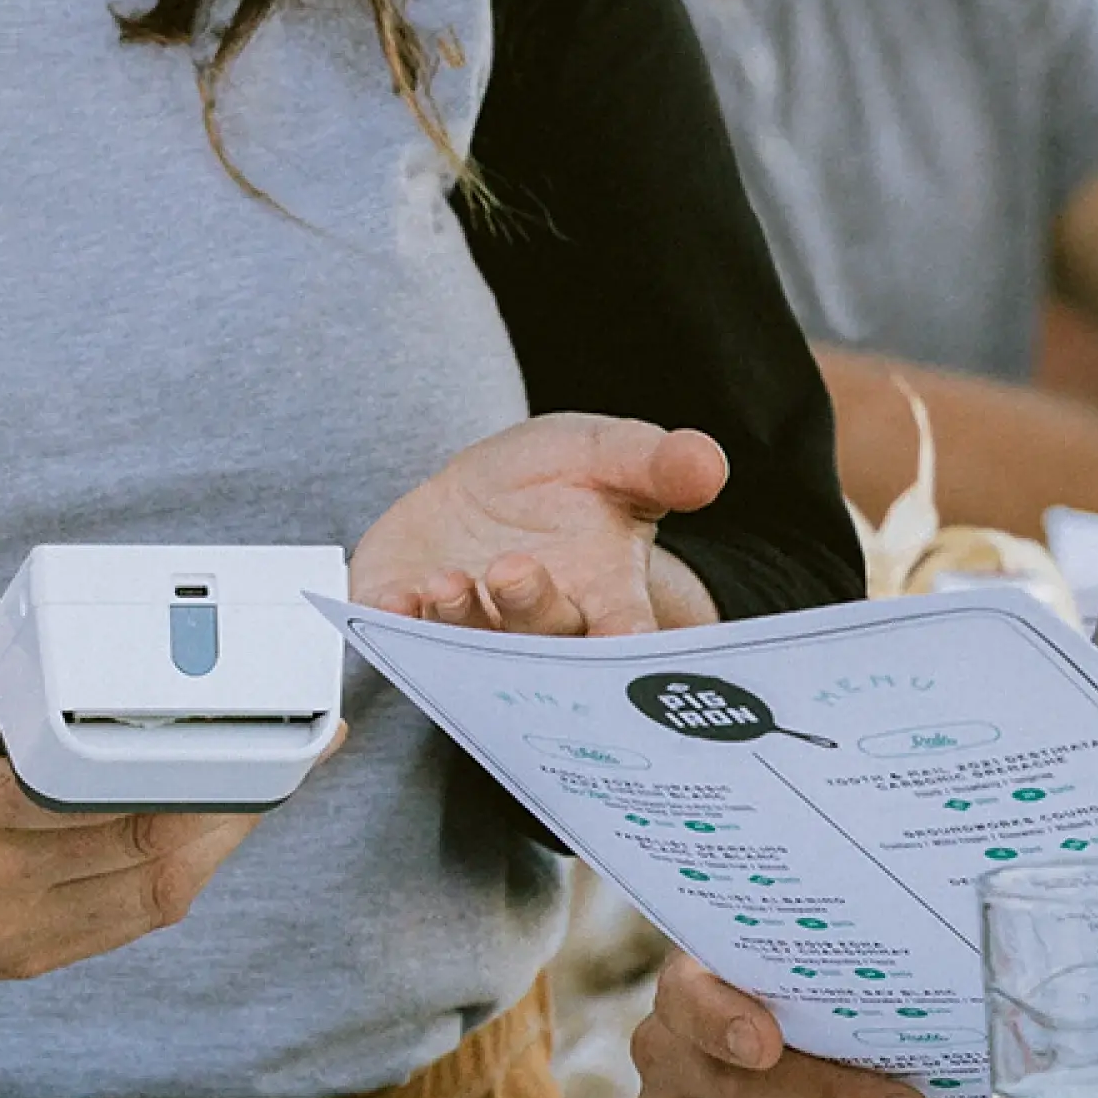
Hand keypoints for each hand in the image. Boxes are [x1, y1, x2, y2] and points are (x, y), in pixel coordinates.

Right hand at [0, 533, 255, 983]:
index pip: (84, 787)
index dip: (175, 757)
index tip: (242, 715)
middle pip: (140, 840)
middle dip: (228, 791)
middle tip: (300, 740)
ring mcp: (13, 930)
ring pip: (152, 889)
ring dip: (223, 835)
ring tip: (280, 775)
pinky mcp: (29, 956)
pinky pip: (133, 920)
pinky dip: (188, 873)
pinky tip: (223, 829)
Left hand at [351, 417, 728, 637]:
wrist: (483, 491)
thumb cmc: (561, 481)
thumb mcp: (611, 454)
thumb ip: (658, 462)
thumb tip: (708, 464)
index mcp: (606, 597)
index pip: (626, 633)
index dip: (625, 643)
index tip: (624, 639)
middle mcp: (542, 627)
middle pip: (541, 636)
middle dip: (528, 608)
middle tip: (514, 571)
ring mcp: (475, 631)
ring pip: (469, 644)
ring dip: (458, 619)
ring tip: (447, 581)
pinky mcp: (411, 623)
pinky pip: (398, 639)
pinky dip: (392, 625)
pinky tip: (389, 602)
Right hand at [632, 953, 931, 1097]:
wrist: (786, 1090)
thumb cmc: (813, 1031)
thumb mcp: (822, 1000)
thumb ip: (842, 1003)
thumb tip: (907, 1028)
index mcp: (691, 988)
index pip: (688, 997)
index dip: (722, 1020)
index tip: (767, 1044)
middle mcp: (663, 1055)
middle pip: (735, 1087)